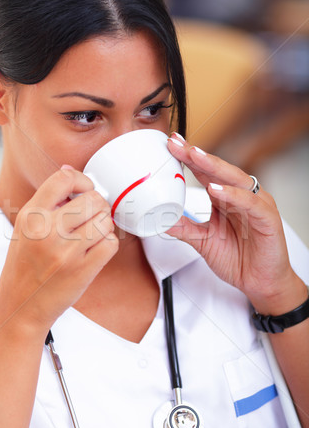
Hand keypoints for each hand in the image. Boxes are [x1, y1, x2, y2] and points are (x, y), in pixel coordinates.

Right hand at [0, 166, 118, 333]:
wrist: (20, 307)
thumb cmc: (24, 266)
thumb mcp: (25, 228)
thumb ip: (47, 201)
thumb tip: (69, 170)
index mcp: (30, 216)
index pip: (63, 179)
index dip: (82, 181)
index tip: (86, 190)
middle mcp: (47, 231)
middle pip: (92, 199)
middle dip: (98, 206)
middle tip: (92, 216)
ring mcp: (66, 251)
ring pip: (105, 221)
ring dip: (103, 226)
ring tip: (91, 235)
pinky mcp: (82, 270)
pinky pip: (110, 244)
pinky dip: (107, 244)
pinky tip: (95, 250)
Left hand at [166, 133, 306, 314]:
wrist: (261, 283)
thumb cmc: (238, 259)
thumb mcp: (203, 241)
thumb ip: (184, 228)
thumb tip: (159, 219)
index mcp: (225, 198)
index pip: (205, 172)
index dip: (188, 158)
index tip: (170, 144)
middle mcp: (241, 196)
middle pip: (218, 170)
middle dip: (196, 155)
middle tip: (177, 143)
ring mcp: (255, 205)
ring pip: (235, 179)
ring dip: (213, 167)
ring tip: (194, 157)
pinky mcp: (267, 218)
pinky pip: (249, 203)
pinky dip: (233, 195)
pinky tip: (217, 190)